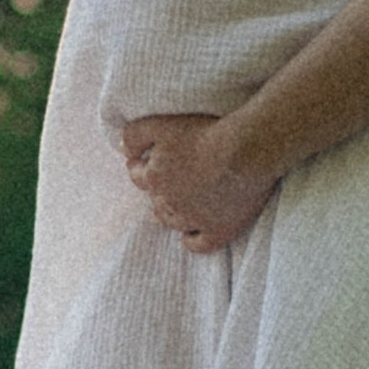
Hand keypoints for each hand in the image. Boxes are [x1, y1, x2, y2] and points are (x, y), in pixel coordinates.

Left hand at [120, 111, 276, 254]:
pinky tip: (191, 235)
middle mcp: (169, 203)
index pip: (137, 176)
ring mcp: (194, 219)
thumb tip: (122, 149)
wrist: (246, 151)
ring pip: (173, 222)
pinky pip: (198, 244)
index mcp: (155, 177)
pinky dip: (191, 240)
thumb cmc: (205, 133)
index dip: (140, 169)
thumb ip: (135, 135)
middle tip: (169, 183)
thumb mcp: (162, 124)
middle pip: (155, 201)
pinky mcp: (219, 230)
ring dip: (172, 215)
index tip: (144, 163)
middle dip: (158, 192)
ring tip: (179, 206)